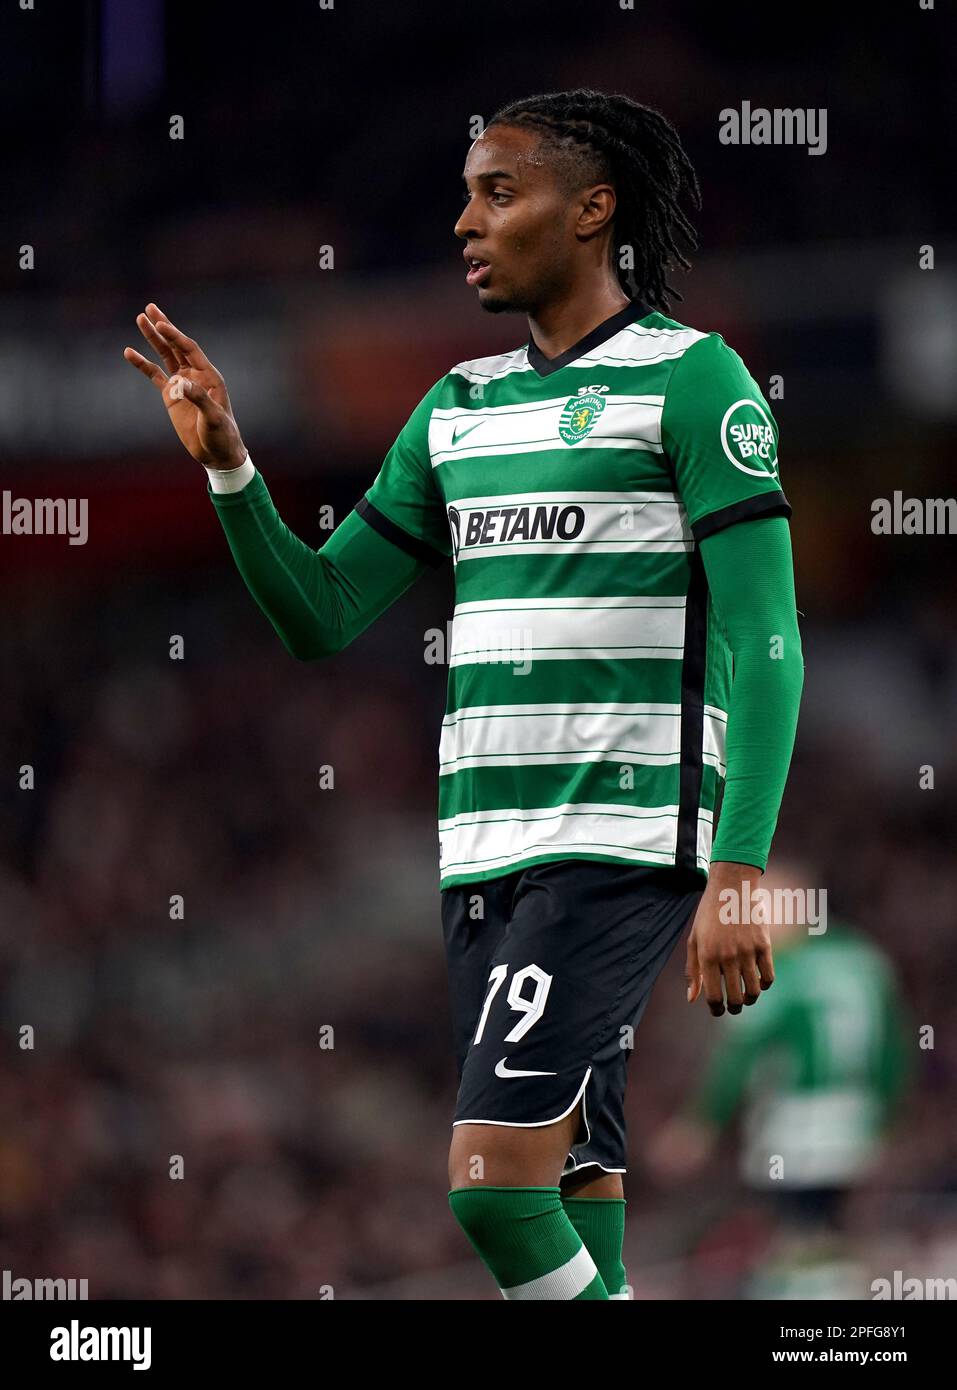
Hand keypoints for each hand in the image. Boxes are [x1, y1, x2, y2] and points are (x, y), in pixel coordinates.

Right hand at [123, 303, 246, 467]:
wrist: (216, 452)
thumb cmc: (221, 434)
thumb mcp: (213, 417)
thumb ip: (199, 399)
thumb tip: (181, 384)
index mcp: (209, 375)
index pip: (189, 349)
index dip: (175, 336)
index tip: (160, 324)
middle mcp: (195, 374)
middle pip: (176, 345)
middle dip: (163, 327)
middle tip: (149, 309)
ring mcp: (182, 383)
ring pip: (165, 355)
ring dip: (152, 339)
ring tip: (140, 319)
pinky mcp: (171, 395)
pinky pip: (154, 375)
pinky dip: (142, 364)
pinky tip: (129, 352)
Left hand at [685, 862, 774, 1016]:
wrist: (732, 886)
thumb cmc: (709, 914)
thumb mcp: (694, 940)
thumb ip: (693, 971)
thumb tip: (691, 999)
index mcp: (708, 956)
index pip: (713, 996)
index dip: (716, 1009)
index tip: (717, 1010)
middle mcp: (728, 956)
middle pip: (735, 998)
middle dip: (733, 1008)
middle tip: (732, 1007)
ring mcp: (748, 951)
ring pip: (754, 991)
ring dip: (749, 999)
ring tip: (745, 997)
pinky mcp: (765, 945)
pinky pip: (769, 977)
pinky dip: (764, 985)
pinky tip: (758, 982)